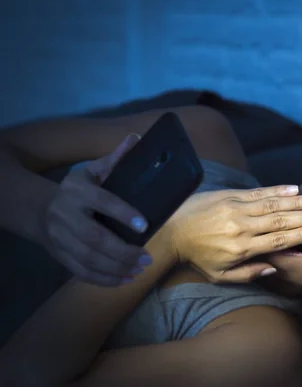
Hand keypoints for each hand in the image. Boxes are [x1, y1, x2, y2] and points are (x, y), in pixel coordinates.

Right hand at [42, 133, 151, 285]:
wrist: (38, 210)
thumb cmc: (75, 190)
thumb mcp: (91, 171)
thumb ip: (114, 159)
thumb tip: (136, 138)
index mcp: (77, 191)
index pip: (102, 201)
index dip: (122, 213)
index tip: (144, 224)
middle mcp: (66, 215)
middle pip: (94, 238)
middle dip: (123, 251)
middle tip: (147, 257)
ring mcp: (60, 239)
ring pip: (88, 259)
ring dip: (117, 268)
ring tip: (140, 268)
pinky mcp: (60, 256)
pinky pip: (81, 272)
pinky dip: (104, 279)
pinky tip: (125, 279)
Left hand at [165, 185, 301, 282]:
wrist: (171, 230)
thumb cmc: (198, 256)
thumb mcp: (220, 275)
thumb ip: (248, 273)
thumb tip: (274, 265)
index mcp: (241, 247)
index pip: (278, 239)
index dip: (301, 234)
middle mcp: (241, 226)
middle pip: (280, 220)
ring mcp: (236, 207)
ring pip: (272, 203)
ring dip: (297, 201)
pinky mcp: (230, 195)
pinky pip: (258, 192)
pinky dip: (278, 189)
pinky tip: (294, 188)